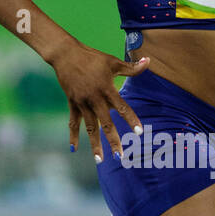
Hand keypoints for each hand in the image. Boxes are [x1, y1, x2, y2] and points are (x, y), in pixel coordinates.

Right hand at [51, 42, 148, 160]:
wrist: (66, 55)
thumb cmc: (92, 57)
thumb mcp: (112, 61)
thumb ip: (131, 67)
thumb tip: (149, 62)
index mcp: (106, 89)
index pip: (122, 107)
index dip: (131, 120)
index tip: (139, 133)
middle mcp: (94, 98)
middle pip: (106, 123)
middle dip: (113, 140)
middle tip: (120, 156)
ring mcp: (82, 103)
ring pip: (90, 128)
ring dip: (95, 144)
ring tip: (100, 161)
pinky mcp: (72, 104)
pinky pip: (73, 123)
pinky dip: (73, 135)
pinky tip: (74, 149)